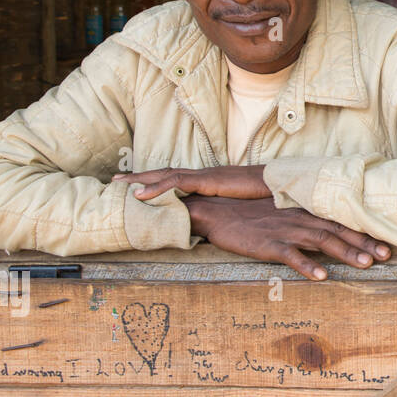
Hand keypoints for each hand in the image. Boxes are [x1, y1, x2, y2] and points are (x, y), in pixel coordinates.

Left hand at [115, 165, 270, 200]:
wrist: (279, 183)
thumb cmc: (265, 196)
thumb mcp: (240, 206)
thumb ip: (226, 211)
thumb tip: (219, 222)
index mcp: (209, 181)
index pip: (177, 178)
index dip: (156, 181)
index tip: (136, 186)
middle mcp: (203, 175)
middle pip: (165, 173)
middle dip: (140, 177)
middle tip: (116, 180)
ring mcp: (205, 176)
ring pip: (165, 175)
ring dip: (141, 180)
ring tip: (120, 185)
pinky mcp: (208, 180)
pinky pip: (176, 182)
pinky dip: (156, 188)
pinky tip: (140, 194)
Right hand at [183, 195, 389, 278]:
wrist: (216, 211)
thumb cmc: (250, 214)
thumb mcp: (282, 214)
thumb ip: (305, 221)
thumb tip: (328, 232)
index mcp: (304, 211)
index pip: (340, 220)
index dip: (363, 231)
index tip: (386, 242)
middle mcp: (300, 218)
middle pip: (337, 230)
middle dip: (364, 242)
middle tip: (387, 255)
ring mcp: (284, 230)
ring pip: (321, 241)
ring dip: (344, 252)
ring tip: (365, 264)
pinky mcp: (267, 244)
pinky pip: (290, 256)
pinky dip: (307, 265)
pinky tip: (321, 276)